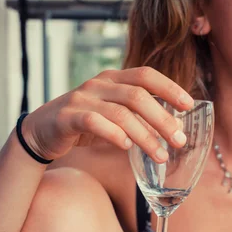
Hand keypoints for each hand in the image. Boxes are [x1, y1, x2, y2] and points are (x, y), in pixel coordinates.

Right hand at [21, 67, 193, 162]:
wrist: (42, 132)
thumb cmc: (87, 124)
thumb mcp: (118, 118)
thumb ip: (143, 119)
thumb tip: (177, 129)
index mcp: (114, 79)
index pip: (146, 75)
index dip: (169, 87)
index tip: (189, 105)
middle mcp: (99, 84)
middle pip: (138, 96)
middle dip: (163, 119)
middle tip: (180, 140)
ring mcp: (82, 98)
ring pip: (120, 113)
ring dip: (145, 136)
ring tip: (161, 156)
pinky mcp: (67, 117)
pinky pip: (94, 123)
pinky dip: (114, 135)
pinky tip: (127, 148)